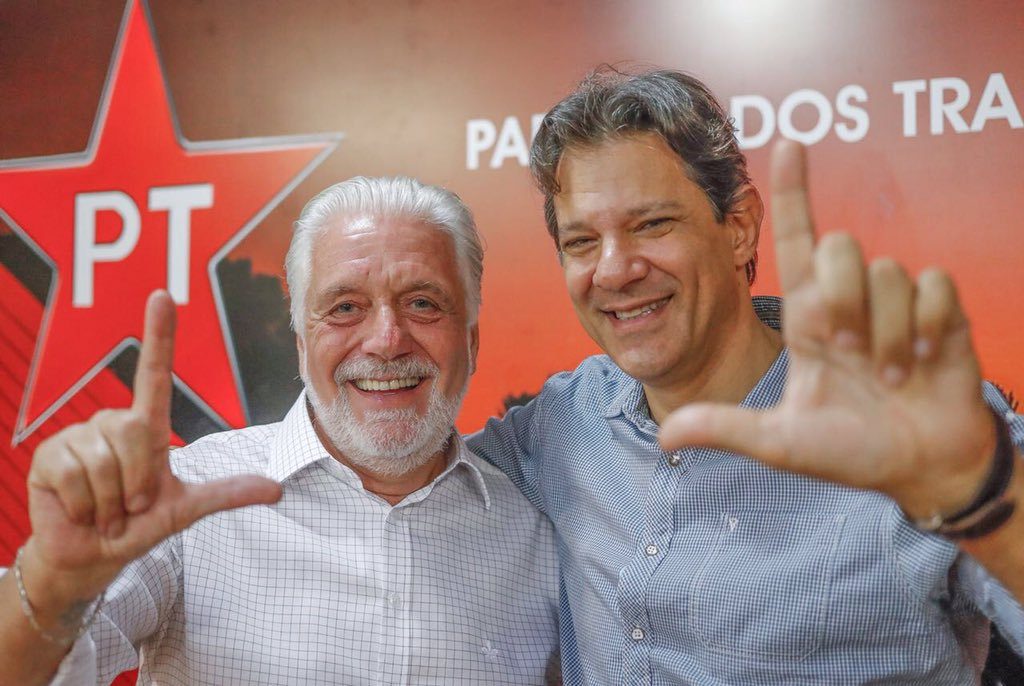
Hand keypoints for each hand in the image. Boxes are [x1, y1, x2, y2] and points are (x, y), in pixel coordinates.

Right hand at [23, 291, 281, 606]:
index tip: (163, 296)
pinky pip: (75, 475)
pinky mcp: (48, 456)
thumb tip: (278, 489)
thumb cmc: (137, 526)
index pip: (154, 374)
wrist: (91, 556)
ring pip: (105, 458)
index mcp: (145, 429)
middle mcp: (111, 423)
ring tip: (106, 510)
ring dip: (112, 499)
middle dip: (138, 481)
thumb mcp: (186, 510)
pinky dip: (86, 505)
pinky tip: (82, 512)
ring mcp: (77, 436)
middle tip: (131, 505)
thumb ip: (227, 495)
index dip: (159, 336)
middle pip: (134, 431)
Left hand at [658, 140, 995, 521]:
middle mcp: (849, 300)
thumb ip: (726, 429)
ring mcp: (896, 304)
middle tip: (849, 355)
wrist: (921, 468)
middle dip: (843, 300)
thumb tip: (666, 433)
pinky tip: (925, 361)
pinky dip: (929, 329)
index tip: (791, 143)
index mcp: (808, 317)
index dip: (792, 191)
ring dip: (888, 335)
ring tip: (891, 375)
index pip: (795, 238)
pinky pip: (934, 286)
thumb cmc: (850, 451)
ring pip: (887, 271)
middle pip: (841, 245)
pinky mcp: (942, 310)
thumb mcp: (779, 442)